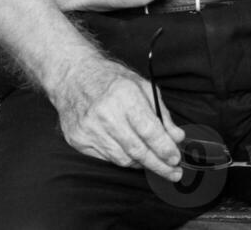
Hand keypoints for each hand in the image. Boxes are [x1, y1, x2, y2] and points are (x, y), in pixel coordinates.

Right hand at [48, 54, 185, 181]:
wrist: (73, 77)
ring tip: (154, 162)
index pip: (149, 131)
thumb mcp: (143, 87)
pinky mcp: (78, 140)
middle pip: (137, 150)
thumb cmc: (111, 80)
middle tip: (173, 173)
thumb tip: (177, 137)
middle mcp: (106, 115)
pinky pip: (107, 158)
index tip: (176, 159)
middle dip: (158, 165)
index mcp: (125, 97)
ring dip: (142, 163)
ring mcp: (90, 129)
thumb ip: (162, 114)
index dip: (164, 148)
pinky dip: (123, 159)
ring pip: (122, 158)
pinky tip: (132, 155)